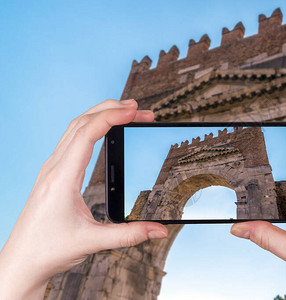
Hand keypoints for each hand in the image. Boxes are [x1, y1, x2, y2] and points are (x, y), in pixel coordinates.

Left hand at [0, 100, 167, 299]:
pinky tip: (104, 131)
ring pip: (75, 128)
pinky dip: (91, 127)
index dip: (113, 117)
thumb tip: (159, 230)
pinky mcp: (54, 173)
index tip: (135, 110)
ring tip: (126, 113)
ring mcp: (52, 168)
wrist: (21, 261)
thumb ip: (130, 234)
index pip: (87, 133)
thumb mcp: (93, 241)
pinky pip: (72, 139)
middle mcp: (54, 167)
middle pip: (81, 122)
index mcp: (62, 177)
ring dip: (100, 115)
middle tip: (139, 109)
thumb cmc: (48, 249)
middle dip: (111, 110)